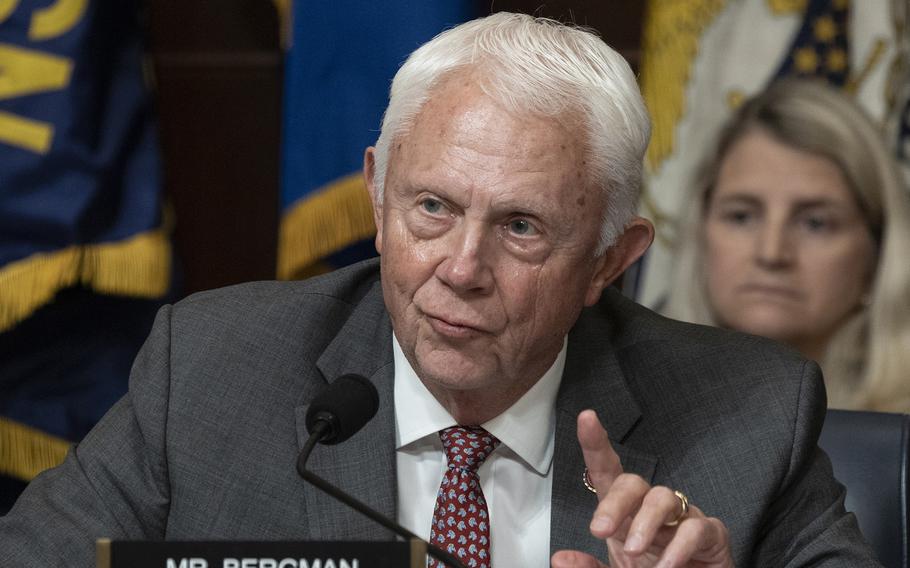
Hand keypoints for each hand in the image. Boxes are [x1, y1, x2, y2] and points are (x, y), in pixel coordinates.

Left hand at [550, 410, 733, 567]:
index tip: (586, 419)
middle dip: (615, 503)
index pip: (608, 471)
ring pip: (663, 497)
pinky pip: (697, 528)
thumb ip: (589, 567)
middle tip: (600, 529)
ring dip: (646, 523)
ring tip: (634, 550)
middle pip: (633, 483)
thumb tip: (560, 558)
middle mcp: (652, 508)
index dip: (596, 444)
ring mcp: (683, 518)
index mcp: (625, 512)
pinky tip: (667, 565)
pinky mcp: (712, 535)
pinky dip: (680, 547)